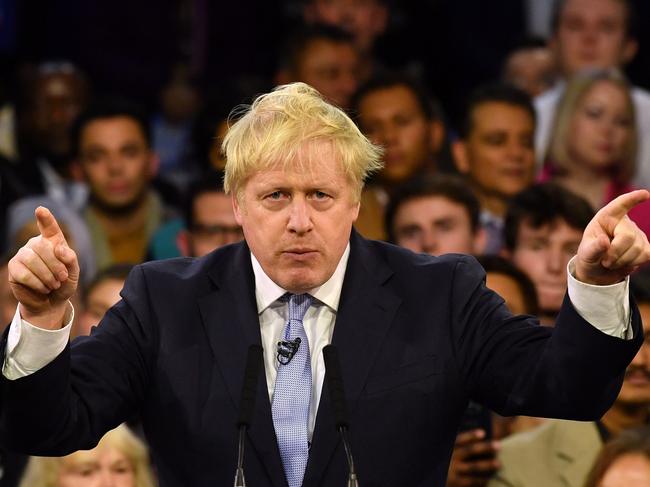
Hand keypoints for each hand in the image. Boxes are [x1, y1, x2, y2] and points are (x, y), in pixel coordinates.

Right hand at [8, 207, 78, 328]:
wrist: (51, 302)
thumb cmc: (63, 283)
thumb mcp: (73, 272)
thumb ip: (71, 259)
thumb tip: (59, 248)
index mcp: (53, 241)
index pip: (49, 227)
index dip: (46, 219)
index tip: (41, 210)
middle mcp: (35, 244)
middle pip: (43, 246)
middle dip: (56, 265)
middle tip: (62, 278)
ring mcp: (22, 255)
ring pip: (32, 259)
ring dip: (47, 275)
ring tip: (54, 285)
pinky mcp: (13, 268)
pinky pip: (23, 273)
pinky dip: (37, 283)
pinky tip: (43, 288)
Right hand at [447, 429, 499, 486]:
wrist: (437, 480)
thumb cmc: (448, 464)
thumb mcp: (450, 453)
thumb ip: (460, 448)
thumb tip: (481, 439)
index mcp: (448, 448)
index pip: (460, 439)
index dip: (470, 436)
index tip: (483, 433)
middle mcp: (450, 458)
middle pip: (469, 451)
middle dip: (484, 447)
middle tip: (498, 445)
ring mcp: (452, 471)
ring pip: (473, 466)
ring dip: (487, 464)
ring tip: (499, 463)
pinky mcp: (455, 483)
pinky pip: (471, 481)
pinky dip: (482, 480)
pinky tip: (491, 479)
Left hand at [576, 190, 649, 285]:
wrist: (598, 271)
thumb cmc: (590, 257)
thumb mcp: (586, 253)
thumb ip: (593, 248)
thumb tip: (604, 242)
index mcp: (606, 218)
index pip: (620, 205)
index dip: (632, 199)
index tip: (644, 194)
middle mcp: (624, 223)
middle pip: (627, 236)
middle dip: (615, 253)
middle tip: (605, 261)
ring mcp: (637, 234)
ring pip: (637, 249)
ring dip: (621, 261)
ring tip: (611, 262)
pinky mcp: (646, 247)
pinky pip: (646, 255)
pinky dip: (633, 263)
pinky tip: (623, 262)